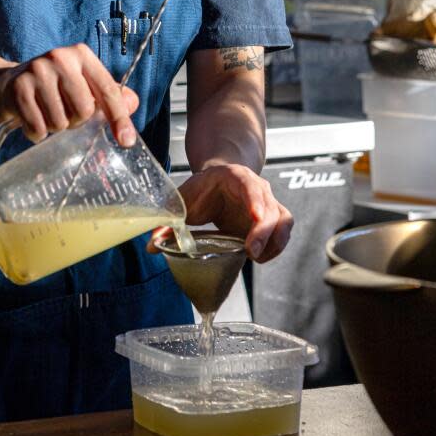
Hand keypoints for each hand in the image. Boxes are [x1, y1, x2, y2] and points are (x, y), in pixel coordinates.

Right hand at [0, 43, 138, 146]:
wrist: (6, 84)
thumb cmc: (53, 87)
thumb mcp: (82, 84)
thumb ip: (108, 94)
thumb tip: (132, 103)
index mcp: (82, 55)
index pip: (107, 90)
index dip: (118, 117)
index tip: (126, 141)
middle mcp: (60, 57)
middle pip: (84, 110)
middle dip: (76, 121)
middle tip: (64, 112)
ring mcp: (37, 71)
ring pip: (60, 122)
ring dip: (55, 127)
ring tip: (46, 112)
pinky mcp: (18, 88)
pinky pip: (37, 127)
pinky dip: (36, 133)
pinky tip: (32, 119)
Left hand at [152, 164, 292, 262]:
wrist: (219, 181)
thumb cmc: (203, 190)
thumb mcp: (185, 200)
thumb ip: (170, 221)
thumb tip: (152, 245)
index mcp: (236, 177)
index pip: (251, 186)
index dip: (255, 202)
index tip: (254, 219)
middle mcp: (258, 188)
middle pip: (272, 207)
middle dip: (264, 232)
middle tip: (251, 253)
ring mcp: (269, 203)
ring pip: (284, 220)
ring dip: (274, 241)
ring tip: (255, 258)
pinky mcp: (273, 219)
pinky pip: (283, 232)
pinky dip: (275, 247)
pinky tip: (259, 258)